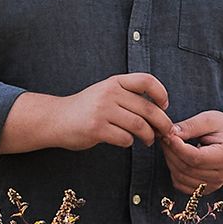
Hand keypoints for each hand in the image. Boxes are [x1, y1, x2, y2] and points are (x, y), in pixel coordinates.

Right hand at [52, 73, 180, 151]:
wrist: (56, 119)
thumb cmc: (86, 108)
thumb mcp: (105, 92)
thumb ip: (127, 95)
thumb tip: (159, 110)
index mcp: (114, 82)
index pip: (146, 80)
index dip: (161, 93)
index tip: (165, 105)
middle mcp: (109, 93)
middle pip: (148, 108)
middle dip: (162, 123)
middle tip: (166, 131)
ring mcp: (102, 111)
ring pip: (139, 126)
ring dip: (148, 136)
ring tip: (148, 140)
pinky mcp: (96, 129)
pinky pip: (124, 138)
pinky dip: (129, 143)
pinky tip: (126, 141)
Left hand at [161, 109, 222, 193]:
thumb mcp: (210, 119)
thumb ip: (191, 126)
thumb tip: (171, 133)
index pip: (195, 158)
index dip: (177, 147)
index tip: (168, 134)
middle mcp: (221, 175)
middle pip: (185, 168)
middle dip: (170, 151)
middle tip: (165, 136)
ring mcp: (213, 184)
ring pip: (180, 177)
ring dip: (169, 160)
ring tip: (170, 144)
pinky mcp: (204, 189)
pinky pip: (180, 184)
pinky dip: (173, 171)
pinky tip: (176, 157)